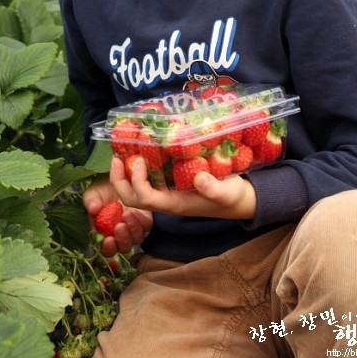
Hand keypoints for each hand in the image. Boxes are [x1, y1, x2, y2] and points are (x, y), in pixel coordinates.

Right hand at [82, 177, 152, 256]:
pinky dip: (142, 221)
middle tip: (119, 226)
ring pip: (137, 238)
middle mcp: (121, 234)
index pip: (108, 250)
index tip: (108, 240)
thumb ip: (91, 201)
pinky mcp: (146, 218)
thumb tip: (92, 208)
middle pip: (125, 247)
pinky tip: (136, 211)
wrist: (119, 176)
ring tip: (127, 214)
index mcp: (106, 234)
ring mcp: (134, 227)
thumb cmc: (103, 188)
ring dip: (133, 230)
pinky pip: (147, 226)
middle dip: (123, 239)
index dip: (109, 248)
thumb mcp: (93, 193)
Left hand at [109, 156, 256, 220]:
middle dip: (119, 181)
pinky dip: (138, 170)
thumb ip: (213, 188)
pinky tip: (140, 153)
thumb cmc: (232, 197)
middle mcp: (167, 201)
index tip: (139, 161)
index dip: (136, 181)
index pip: (145, 198)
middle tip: (116, 158)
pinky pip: (148, 181)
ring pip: (137, 192)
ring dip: (124, 175)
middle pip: (133, 199)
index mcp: (175, 204)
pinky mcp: (172, 186)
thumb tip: (198, 179)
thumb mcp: (226, 192)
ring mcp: (168, 195)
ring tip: (121, 154)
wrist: (240, 201)